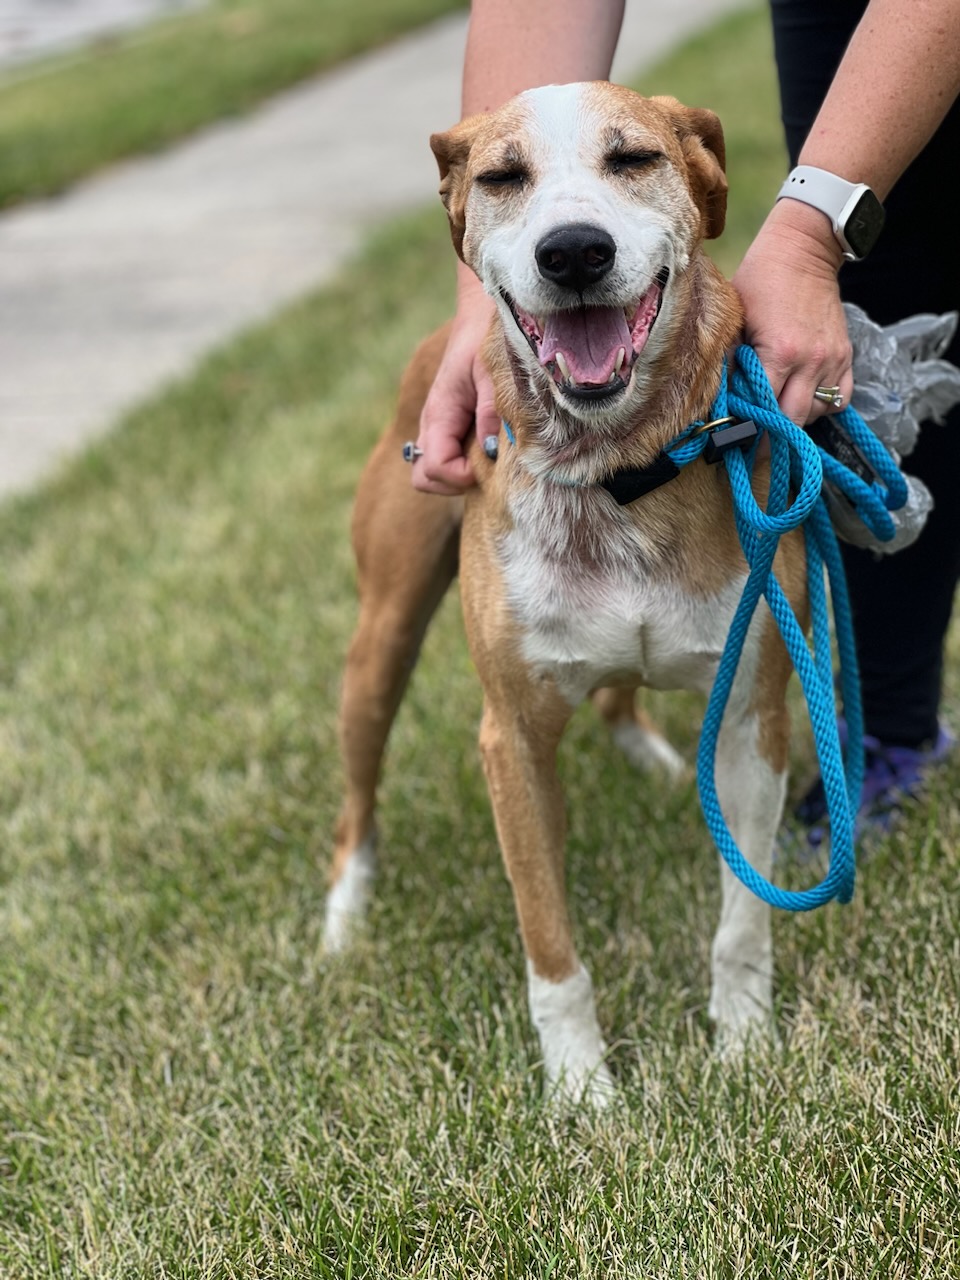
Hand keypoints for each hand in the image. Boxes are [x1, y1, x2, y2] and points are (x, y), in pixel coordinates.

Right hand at [413, 281, 498, 494]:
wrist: (479, 317)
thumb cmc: (486, 340)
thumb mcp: (493, 373)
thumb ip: (491, 412)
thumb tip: (491, 451)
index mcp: (439, 414)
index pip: (434, 468)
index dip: (462, 475)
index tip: (490, 460)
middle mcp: (431, 426)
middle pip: (425, 479)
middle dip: (456, 482)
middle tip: (488, 464)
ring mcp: (436, 429)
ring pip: (433, 473)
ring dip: (460, 474)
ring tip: (490, 453)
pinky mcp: (448, 428)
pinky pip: (446, 460)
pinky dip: (465, 463)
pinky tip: (488, 444)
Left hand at [732, 199, 852, 425]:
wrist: (804, 249)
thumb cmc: (761, 280)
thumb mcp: (735, 319)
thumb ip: (730, 360)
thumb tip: (720, 397)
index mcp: (779, 352)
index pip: (764, 408)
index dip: (749, 428)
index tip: (736, 441)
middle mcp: (811, 361)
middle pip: (794, 420)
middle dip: (773, 437)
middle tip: (755, 445)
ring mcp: (832, 359)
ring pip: (817, 413)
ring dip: (796, 420)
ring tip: (777, 417)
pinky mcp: (845, 355)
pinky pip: (840, 398)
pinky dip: (822, 406)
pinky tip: (803, 401)